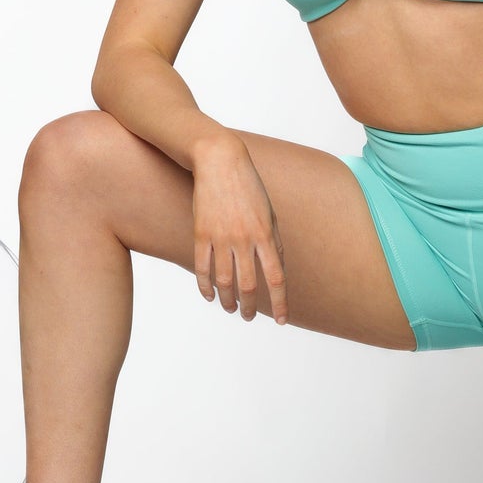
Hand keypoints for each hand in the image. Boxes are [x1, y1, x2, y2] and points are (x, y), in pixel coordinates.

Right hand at [191, 136, 287, 325]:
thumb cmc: (249, 188)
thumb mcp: (270, 214)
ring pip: (224, 281)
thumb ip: (274, 244)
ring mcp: (221, 237)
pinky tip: (210, 296)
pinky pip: (202, 268)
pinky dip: (205, 287)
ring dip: (228, 301)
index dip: (280, 302)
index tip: (281, 320)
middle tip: (248, 317)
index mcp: (266, 234)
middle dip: (250, 307)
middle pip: (249, 285)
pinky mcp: (201, 234)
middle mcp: (244, 239)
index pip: (276, 277)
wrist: (220, 162)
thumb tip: (276, 272)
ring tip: (231, 309)